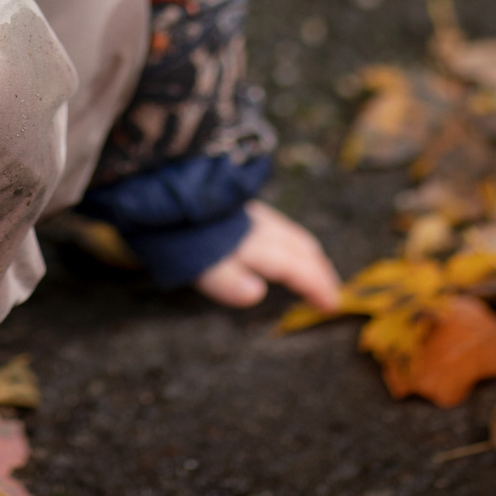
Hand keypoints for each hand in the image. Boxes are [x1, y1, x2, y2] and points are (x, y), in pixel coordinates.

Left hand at [191, 199, 341, 311]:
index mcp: (252, 242)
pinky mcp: (241, 208)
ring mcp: (251, 214)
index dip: (315, 285)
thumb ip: (227, 280)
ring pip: (293, 235)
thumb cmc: (177, 235)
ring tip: (317, 273)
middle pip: (300, 248)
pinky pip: (281, 227)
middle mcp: (259, 226)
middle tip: (333, 293)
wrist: (162, 189)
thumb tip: (256, 294)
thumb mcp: (197, 262)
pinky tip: (286, 249)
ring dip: (311, 257)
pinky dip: (296, 244)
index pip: (294, 266)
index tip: (332, 306)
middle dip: (320, 272)